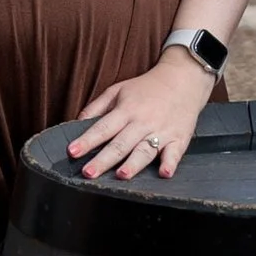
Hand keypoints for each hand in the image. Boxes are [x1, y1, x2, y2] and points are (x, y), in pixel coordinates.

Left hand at [72, 50, 215, 181]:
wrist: (183, 79)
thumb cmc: (146, 88)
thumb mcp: (118, 90)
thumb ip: (97, 107)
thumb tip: (76, 123)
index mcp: (126, 110)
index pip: (103, 128)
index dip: (87, 140)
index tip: (72, 152)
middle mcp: (142, 122)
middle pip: (121, 144)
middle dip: (104, 159)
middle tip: (88, 173)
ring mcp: (162, 131)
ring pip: (145, 151)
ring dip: (133, 164)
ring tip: (121, 175)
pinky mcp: (179, 138)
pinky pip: (174, 153)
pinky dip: (170, 163)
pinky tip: (164, 173)